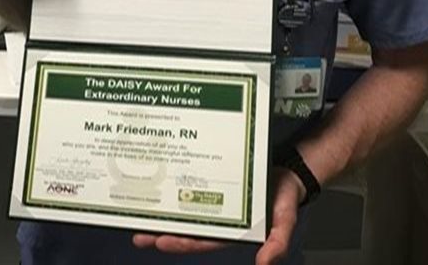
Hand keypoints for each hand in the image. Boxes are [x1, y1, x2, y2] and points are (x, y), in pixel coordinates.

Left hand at [132, 167, 304, 261]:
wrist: (288, 173)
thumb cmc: (285, 197)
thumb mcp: (285, 221)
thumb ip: (277, 242)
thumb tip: (265, 263)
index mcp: (233, 231)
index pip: (202, 240)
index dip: (181, 242)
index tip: (161, 240)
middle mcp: (221, 219)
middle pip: (187, 229)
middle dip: (162, 233)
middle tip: (139, 234)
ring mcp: (216, 202)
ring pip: (186, 213)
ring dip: (165, 217)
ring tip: (141, 219)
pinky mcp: (215, 185)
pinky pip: (193, 192)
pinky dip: (178, 195)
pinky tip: (162, 194)